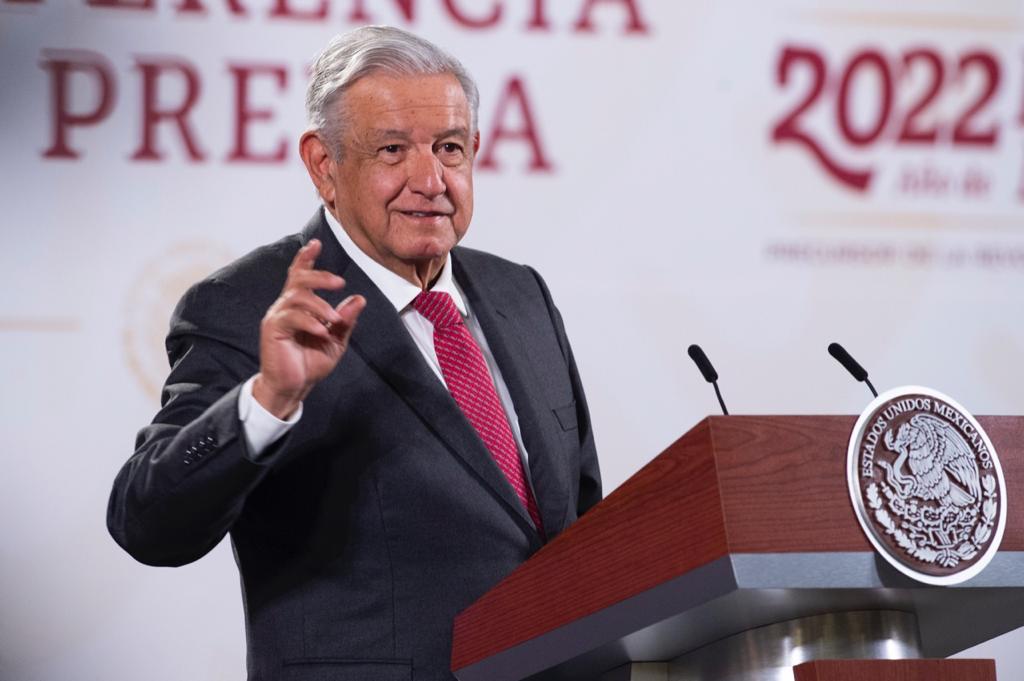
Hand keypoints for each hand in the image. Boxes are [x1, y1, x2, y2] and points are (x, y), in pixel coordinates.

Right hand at [253, 239, 365, 418]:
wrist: (293, 387)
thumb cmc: (310, 363)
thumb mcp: (335, 341)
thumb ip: (345, 320)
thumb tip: (359, 299)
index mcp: (299, 306)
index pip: (300, 275)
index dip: (306, 258)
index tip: (316, 243)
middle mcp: (285, 306)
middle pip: (298, 279)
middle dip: (319, 276)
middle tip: (339, 283)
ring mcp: (277, 317)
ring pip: (297, 297)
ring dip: (320, 306)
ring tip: (335, 321)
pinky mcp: (272, 330)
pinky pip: (292, 318)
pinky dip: (310, 323)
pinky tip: (322, 331)